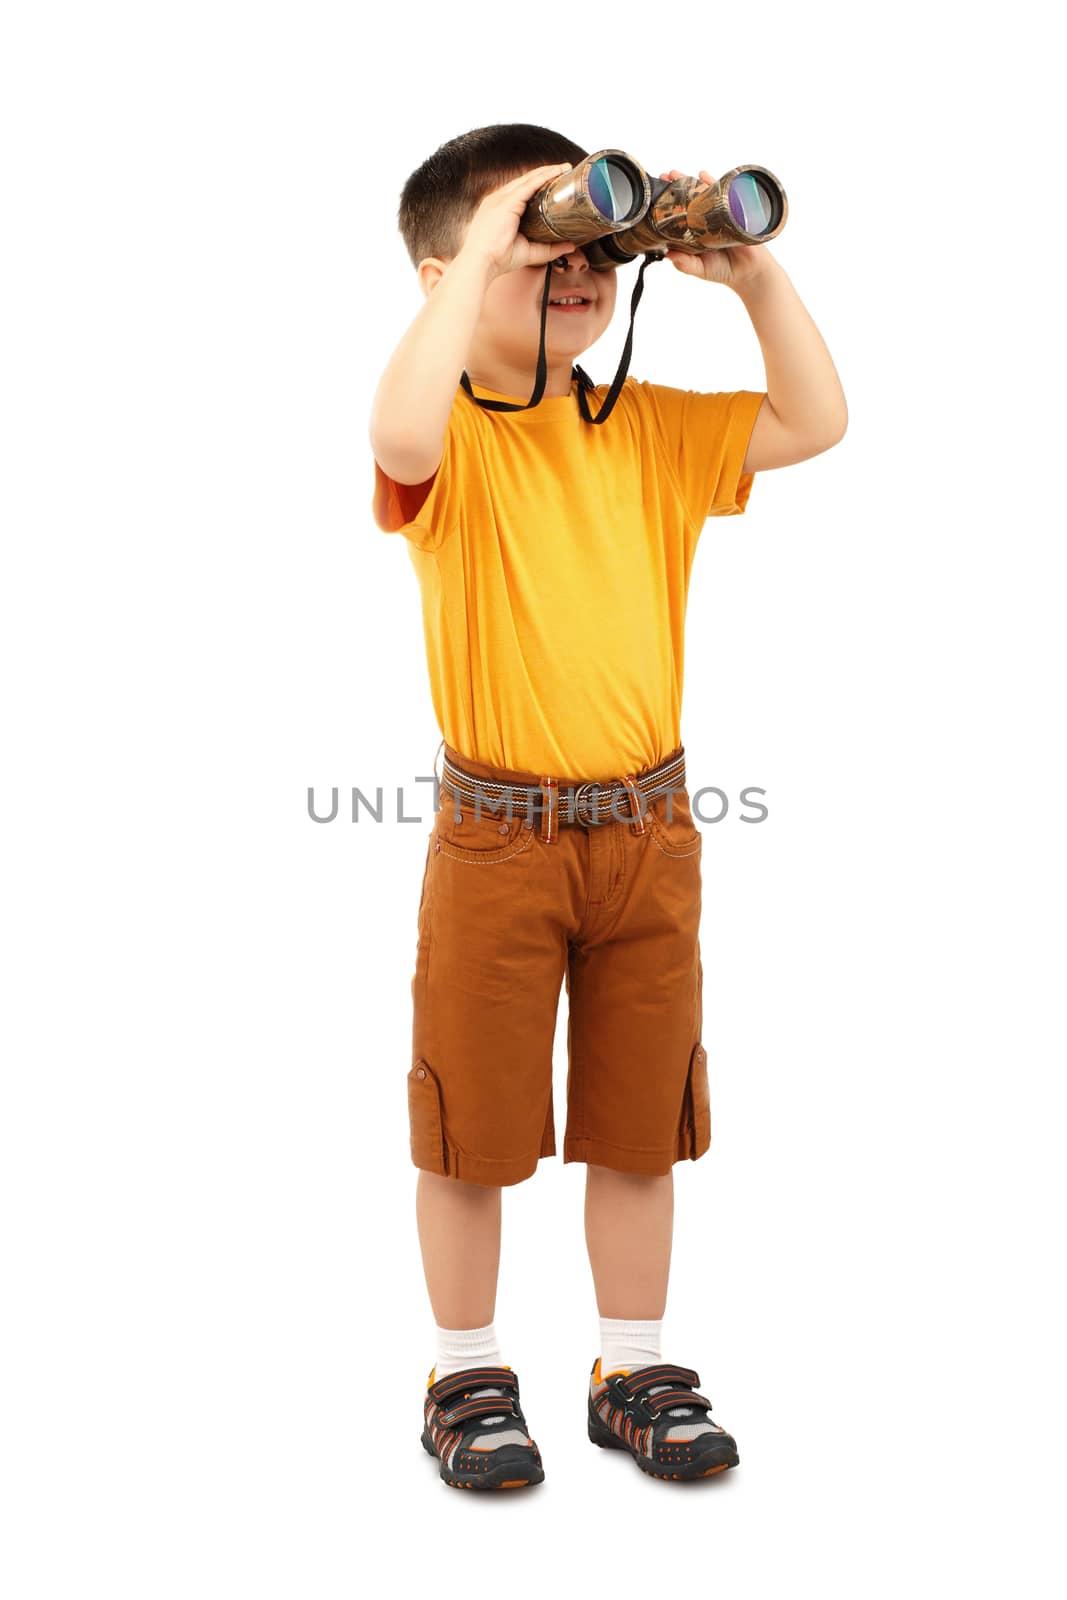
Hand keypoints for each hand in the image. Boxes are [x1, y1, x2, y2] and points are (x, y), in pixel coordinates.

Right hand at [458, 164, 579, 279]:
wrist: (480, 263)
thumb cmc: (497, 259)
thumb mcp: (529, 252)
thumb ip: (550, 248)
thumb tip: (571, 246)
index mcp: (499, 208)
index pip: (521, 191)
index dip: (539, 184)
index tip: (555, 182)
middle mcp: (498, 199)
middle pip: (526, 181)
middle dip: (546, 174)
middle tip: (565, 170)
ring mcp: (501, 198)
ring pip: (528, 179)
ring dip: (548, 172)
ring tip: (564, 168)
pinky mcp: (506, 201)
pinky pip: (529, 184)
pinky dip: (544, 177)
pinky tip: (556, 173)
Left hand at [657, 168, 773, 291]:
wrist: (749, 271)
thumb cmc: (723, 270)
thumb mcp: (700, 269)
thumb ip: (685, 264)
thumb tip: (668, 255)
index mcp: (693, 234)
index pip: (678, 216)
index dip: (668, 206)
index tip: (657, 197)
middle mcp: (704, 221)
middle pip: (688, 200)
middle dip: (676, 187)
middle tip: (665, 176)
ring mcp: (718, 213)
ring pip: (701, 194)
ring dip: (689, 181)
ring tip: (676, 173)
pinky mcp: (731, 210)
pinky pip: (721, 193)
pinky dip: (712, 182)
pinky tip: (703, 175)